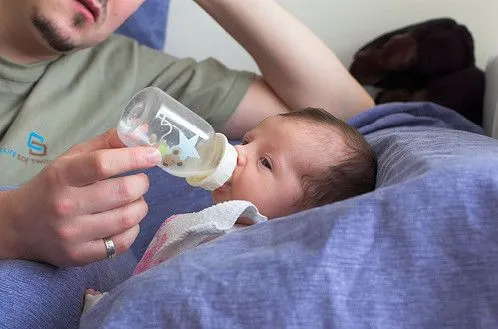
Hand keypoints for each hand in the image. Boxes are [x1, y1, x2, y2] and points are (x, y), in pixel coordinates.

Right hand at [0, 129, 162, 265]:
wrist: (18, 226)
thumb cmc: (52, 186)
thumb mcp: (70, 159)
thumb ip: (104, 145)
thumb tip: (140, 136)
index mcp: (62, 175)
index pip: (103, 164)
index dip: (134, 158)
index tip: (153, 155)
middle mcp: (66, 205)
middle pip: (122, 192)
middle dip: (142, 184)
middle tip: (140, 181)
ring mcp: (72, 234)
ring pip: (127, 218)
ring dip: (141, 206)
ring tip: (136, 200)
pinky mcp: (79, 256)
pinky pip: (122, 243)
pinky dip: (134, 229)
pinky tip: (128, 221)